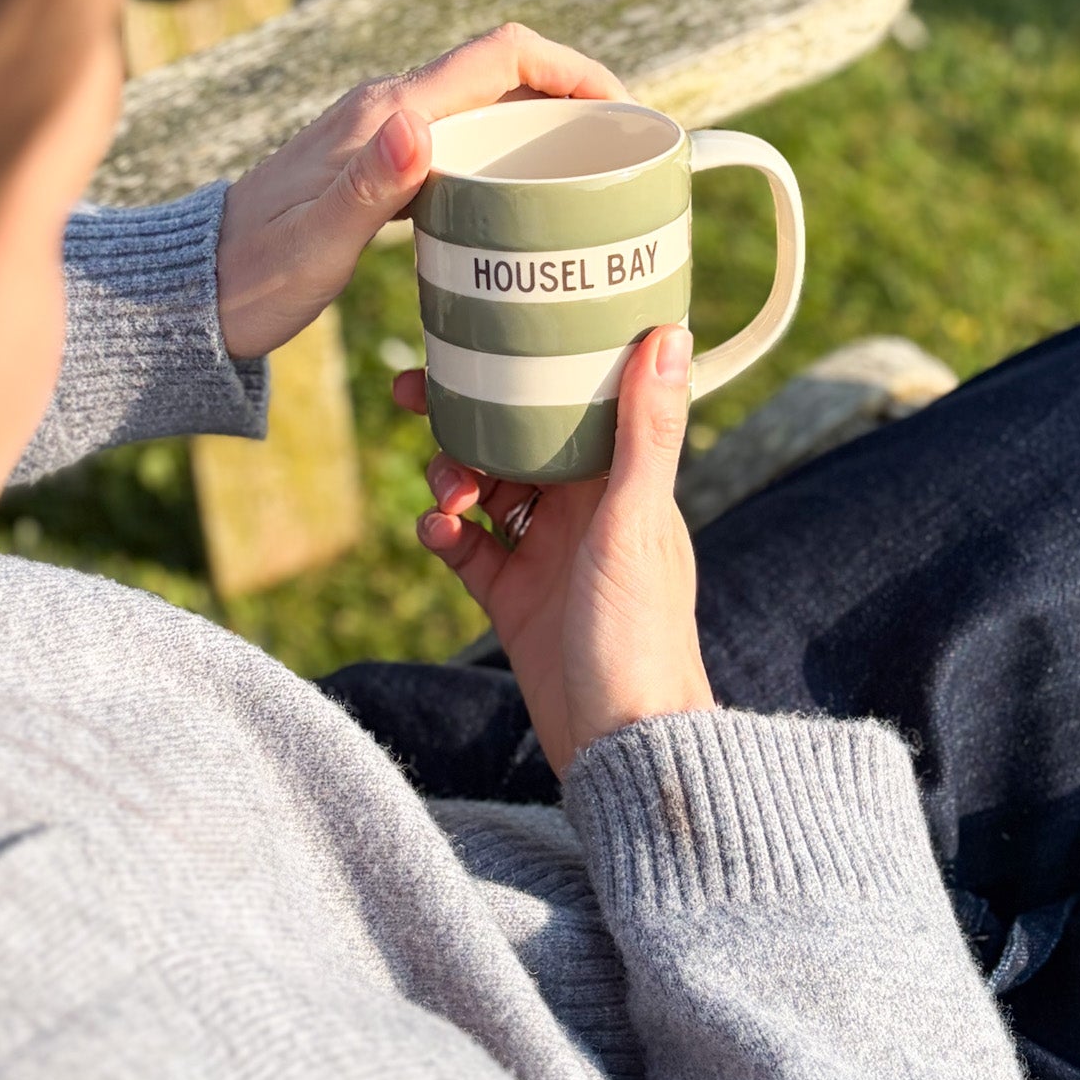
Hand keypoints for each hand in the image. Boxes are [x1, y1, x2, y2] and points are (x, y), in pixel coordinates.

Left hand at [216, 24, 624, 360]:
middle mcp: (389, 111)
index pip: (501, 56)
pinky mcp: (378, 167)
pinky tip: (523, 211)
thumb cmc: (254, 278)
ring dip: (543, 133)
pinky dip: (504, 163)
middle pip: (504, 78)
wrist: (192, 292)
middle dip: (572, 102)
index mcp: (387, 115)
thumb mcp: (316, 244)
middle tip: (624, 159)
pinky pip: (460, 147)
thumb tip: (419, 126)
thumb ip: (369, 185)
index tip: (623, 110)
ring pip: (485, 112)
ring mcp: (383, 136)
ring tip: (591, 184)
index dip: (573, 68)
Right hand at [395, 325, 715, 776]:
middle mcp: (587, 508)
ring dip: (452, 475)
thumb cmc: (641, 636)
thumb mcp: (635, 523)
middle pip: (516, 437)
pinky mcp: (514, 597)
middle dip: (465, 415)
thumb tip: (667, 332)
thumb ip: (646, 430)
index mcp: (624, 479)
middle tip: (411, 394)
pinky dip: (444, 530)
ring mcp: (548, 552)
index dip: (524, 363)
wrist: (621, 747)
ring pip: (484, 484)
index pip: (570, 398)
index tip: (473, 338)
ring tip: (447, 496)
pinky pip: (467, 545)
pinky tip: (436, 531)